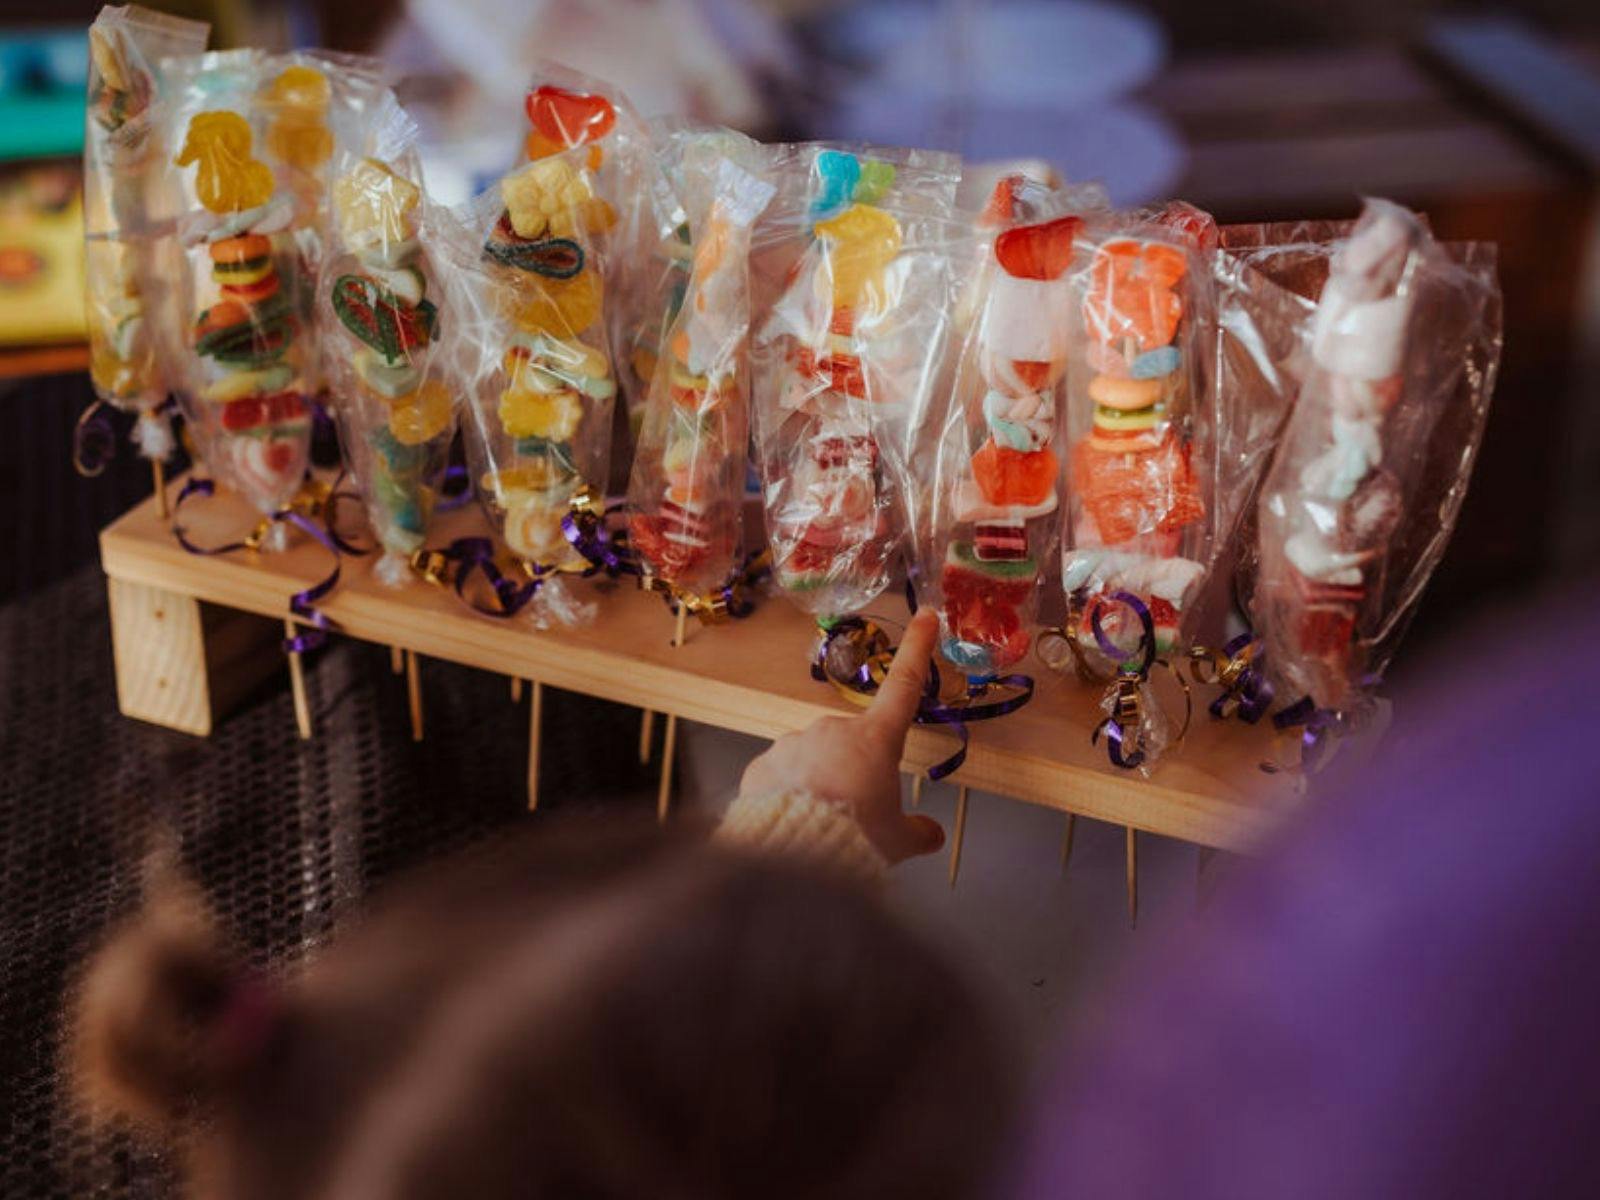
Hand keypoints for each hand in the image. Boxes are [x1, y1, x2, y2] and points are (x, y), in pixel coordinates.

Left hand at [738, 609, 945, 863]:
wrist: (796, 850)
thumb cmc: (858, 838)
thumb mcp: (898, 841)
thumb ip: (917, 832)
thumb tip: (931, 834)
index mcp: (875, 739)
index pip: (904, 685)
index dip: (917, 649)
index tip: (924, 615)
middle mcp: (833, 730)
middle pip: (850, 745)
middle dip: (852, 772)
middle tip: (854, 812)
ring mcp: (793, 743)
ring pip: (811, 760)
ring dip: (818, 783)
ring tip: (820, 822)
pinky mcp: (761, 765)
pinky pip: (779, 777)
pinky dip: (786, 795)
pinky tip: (791, 822)